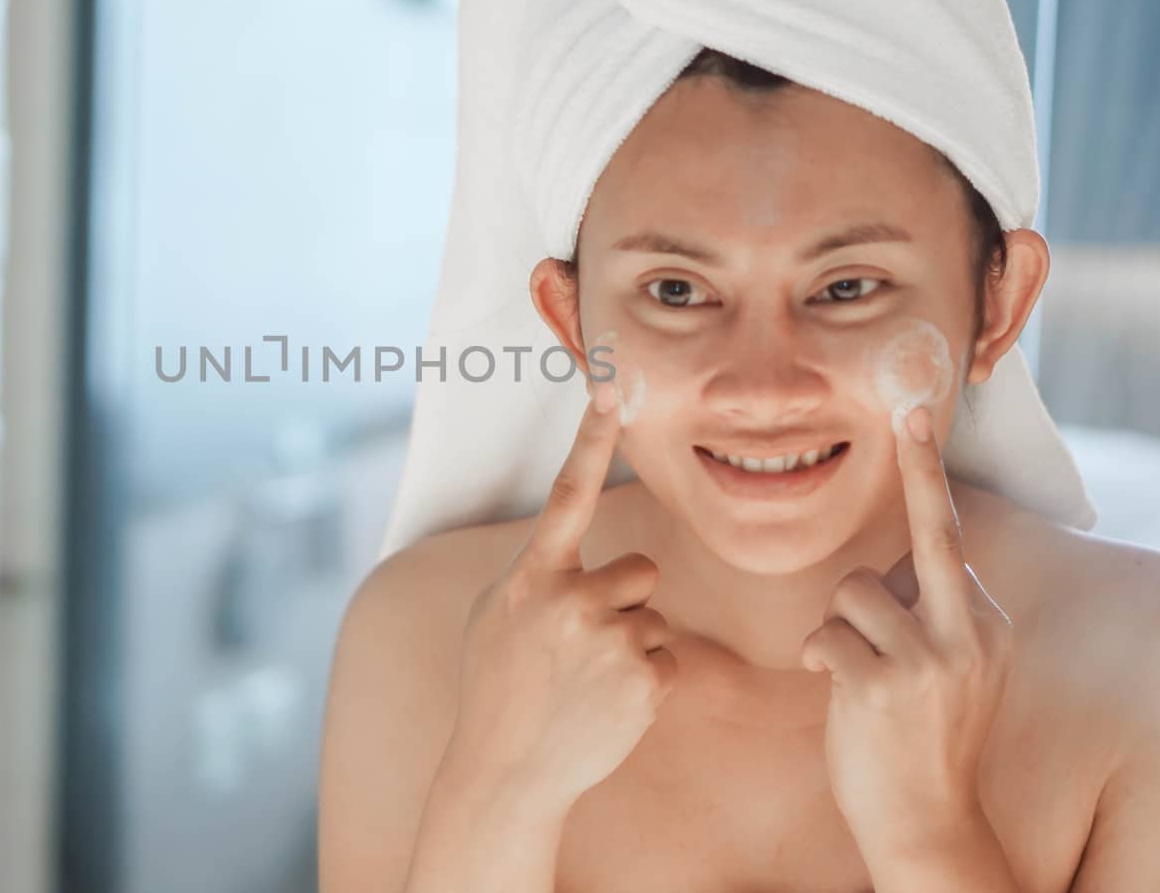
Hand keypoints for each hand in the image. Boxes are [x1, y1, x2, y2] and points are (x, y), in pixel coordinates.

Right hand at [442, 381, 677, 812]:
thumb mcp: (493, 615)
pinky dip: (644, 681)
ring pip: (653, 615)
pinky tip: (606, 705)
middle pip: (637, 569)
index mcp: (532, 576)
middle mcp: (572, 599)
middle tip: (580, 645)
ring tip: (587, 681)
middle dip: (619, 599)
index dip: (590, 438)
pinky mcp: (645, 680)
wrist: (507, 770)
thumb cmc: (496, 685)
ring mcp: (611, 640)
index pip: (567, 493)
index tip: (612, 390)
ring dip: (631, 642)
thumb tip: (573, 555)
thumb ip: (535, 574)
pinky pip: (666, 658)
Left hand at [799, 405, 1013, 860]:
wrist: (926, 823)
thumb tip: (889, 570)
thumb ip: (930, 616)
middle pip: (928, 536)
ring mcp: (929, 659)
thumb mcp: (950, 673)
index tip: (921, 415)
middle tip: (910, 409)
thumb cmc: (920, 739)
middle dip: (920, 471)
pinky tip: (833, 686)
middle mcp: (970, 633)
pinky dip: (818, 656)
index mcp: (988, 625)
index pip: (950, 540)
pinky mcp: (883, 684)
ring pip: (852, 590)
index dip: (930, 477)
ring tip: (854, 670)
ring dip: (837, 624)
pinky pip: (825, 635)